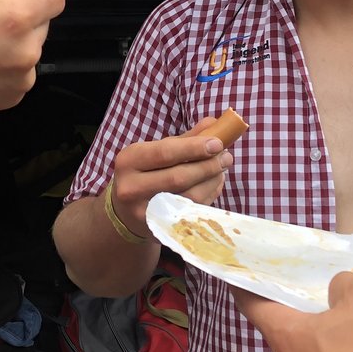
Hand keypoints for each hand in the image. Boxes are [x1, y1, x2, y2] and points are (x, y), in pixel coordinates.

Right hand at [109, 119, 233, 234]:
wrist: (125, 212)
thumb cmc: (145, 173)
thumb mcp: (155, 152)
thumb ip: (185, 139)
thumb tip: (214, 123)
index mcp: (129, 161)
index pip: (165, 153)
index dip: (194, 148)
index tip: (218, 143)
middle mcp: (131, 188)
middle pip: (178, 177)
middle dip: (208, 166)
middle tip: (226, 157)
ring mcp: (144, 212)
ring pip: (189, 197)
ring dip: (212, 181)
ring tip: (222, 169)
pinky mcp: (159, 228)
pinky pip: (192, 212)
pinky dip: (209, 196)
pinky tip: (214, 184)